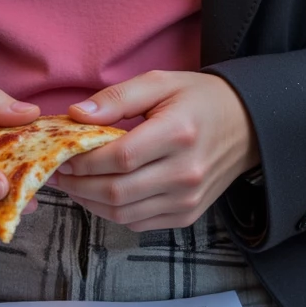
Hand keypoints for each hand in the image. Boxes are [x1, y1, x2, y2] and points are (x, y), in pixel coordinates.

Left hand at [50, 71, 257, 230]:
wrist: (246, 125)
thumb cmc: (198, 99)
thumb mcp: (160, 82)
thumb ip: (116, 97)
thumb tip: (76, 115)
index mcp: (178, 133)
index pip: (120, 157)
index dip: (84, 160)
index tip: (63, 154)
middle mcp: (185, 173)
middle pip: (117, 191)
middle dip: (79, 185)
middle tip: (59, 172)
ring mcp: (188, 199)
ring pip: (124, 214)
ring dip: (90, 203)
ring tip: (74, 184)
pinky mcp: (187, 215)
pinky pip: (139, 223)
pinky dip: (113, 213)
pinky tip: (100, 195)